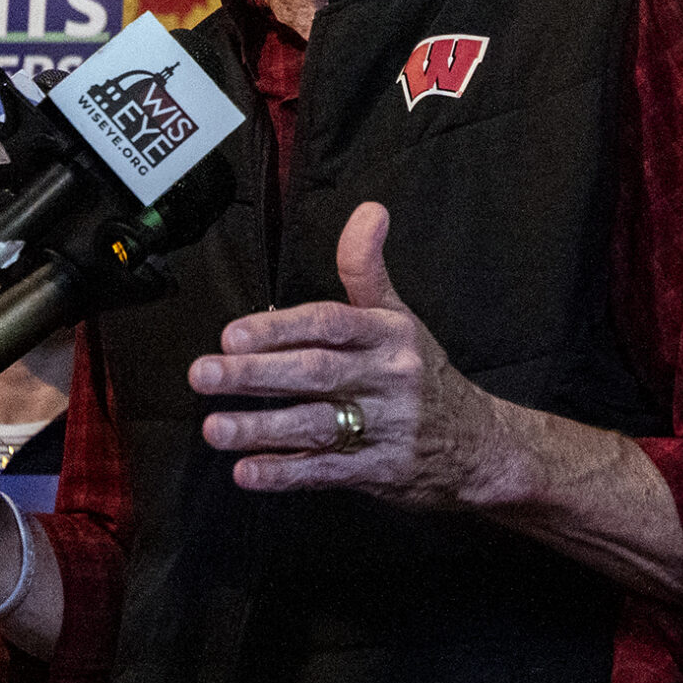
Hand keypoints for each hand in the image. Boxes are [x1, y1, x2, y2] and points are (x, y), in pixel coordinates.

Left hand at [189, 202, 518, 508]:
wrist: (480, 446)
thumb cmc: (421, 373)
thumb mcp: (399, 317)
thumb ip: (367, 269)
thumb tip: (369, 210)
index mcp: (386, 335)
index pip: (329, 325)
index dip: (280, 328)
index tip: (231, 334)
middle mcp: (387, 378)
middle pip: (315, 373)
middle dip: (255, 375)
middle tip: (203, 375)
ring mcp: (384, 428)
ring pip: (317, 426)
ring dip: (262, 428)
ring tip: (214, 428)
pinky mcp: (379, 471)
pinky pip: (327, 471)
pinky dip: (286, 473)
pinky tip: (247, 472)